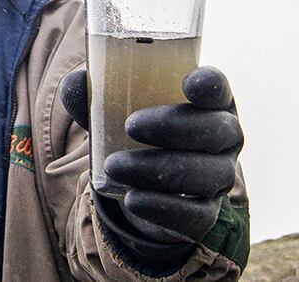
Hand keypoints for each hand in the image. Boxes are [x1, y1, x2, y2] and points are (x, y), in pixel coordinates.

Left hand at [60, 66, 242, 261]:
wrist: (139, 182)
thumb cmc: (134, 130)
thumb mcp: (115, 109)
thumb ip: (96, 94)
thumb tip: (74, 83)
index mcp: (208, 102)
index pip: (218, 88)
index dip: (210, 85)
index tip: (188, 83)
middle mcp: (224, 138)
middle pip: (218, 131)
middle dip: (175, 127)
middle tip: (130, 125)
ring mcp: (219, 177)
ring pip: (207, 175)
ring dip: (159, 169)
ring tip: (114, 166)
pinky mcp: (206, 213)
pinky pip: (195, 215)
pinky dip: (163, 208)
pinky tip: (133, 199)